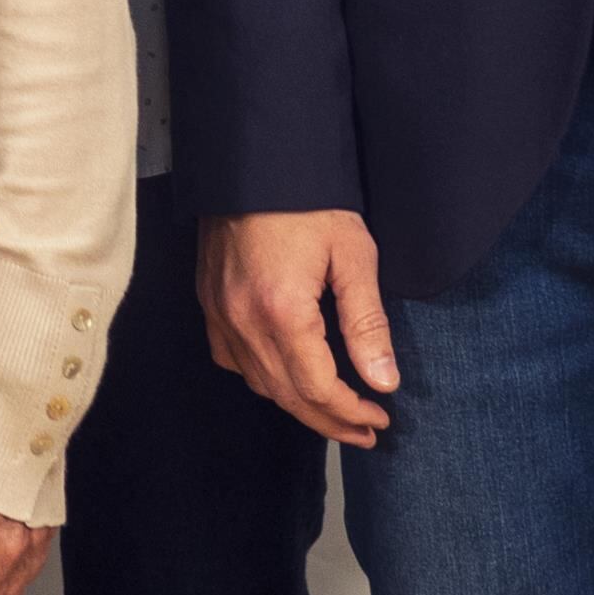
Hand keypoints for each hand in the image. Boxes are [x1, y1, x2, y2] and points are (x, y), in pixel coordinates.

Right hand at [203, 210, 401, 446]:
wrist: (253, 161)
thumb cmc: (308, 203)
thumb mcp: (354, 256)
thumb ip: (367, 323)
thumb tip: (384, 380)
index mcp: (282, 311)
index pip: (318, 388)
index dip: (351, 412)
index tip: (381, 418)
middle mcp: (242, 320)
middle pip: (287, 395)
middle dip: (329, 421)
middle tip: (365, 432)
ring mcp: (219, 312)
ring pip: (258, 383)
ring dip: (297, 404)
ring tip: (333, 412)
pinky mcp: (209, 301)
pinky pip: (231, 358)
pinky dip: (261, 378)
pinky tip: (284, 376)